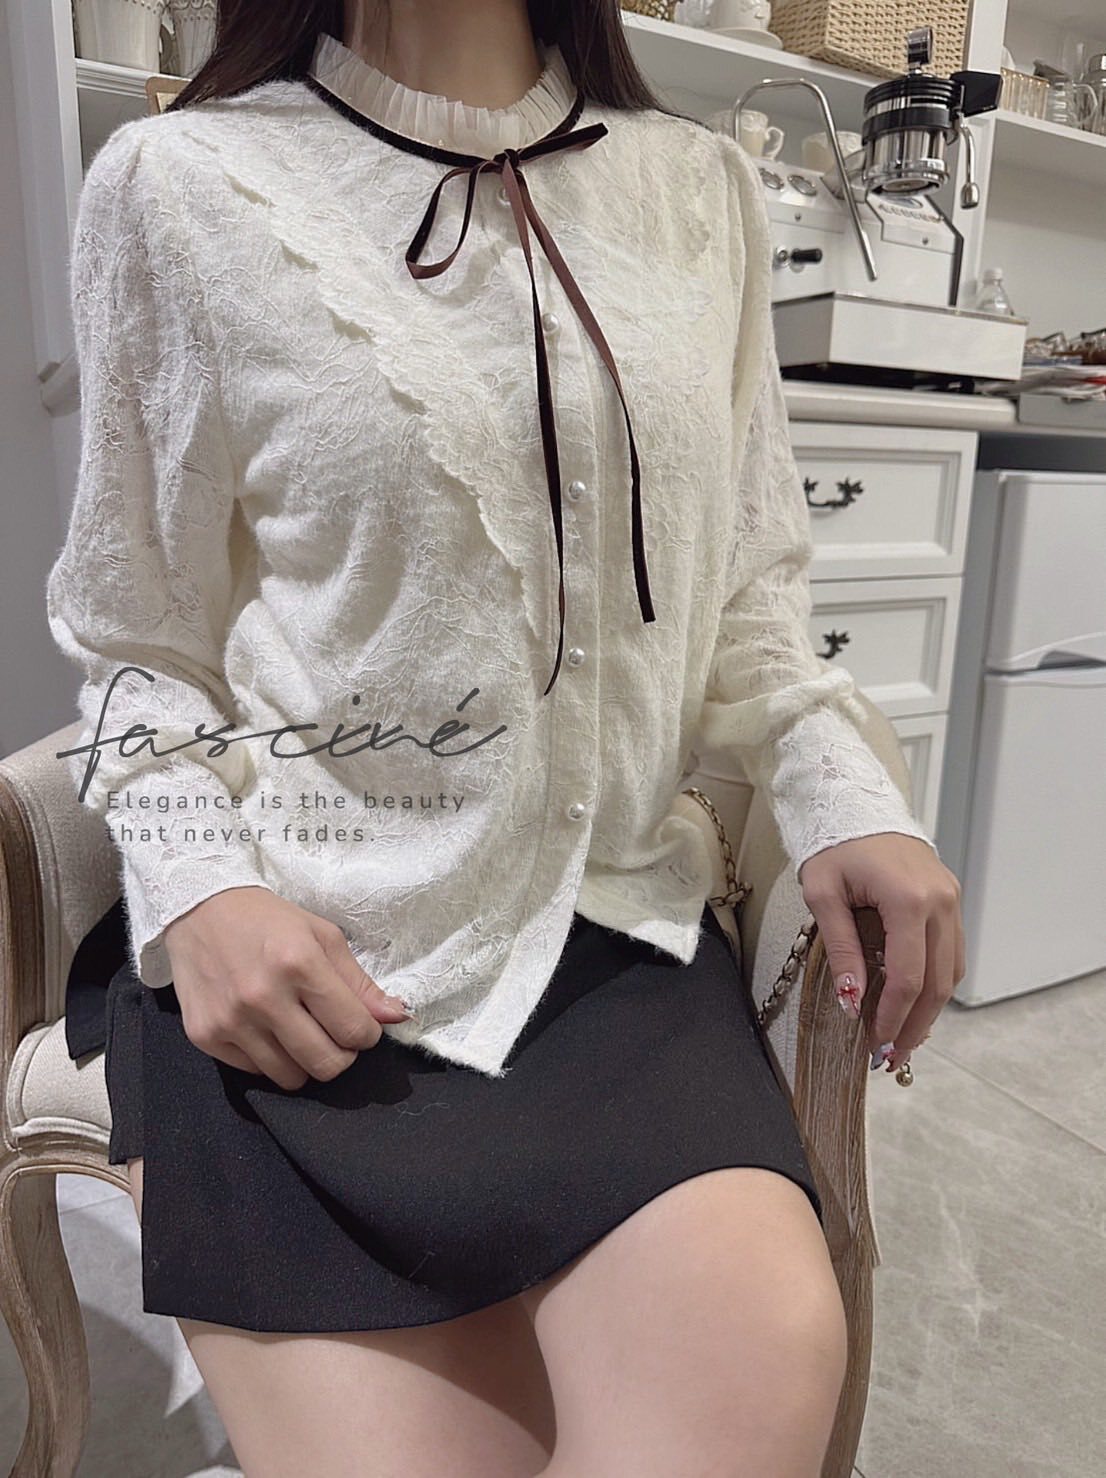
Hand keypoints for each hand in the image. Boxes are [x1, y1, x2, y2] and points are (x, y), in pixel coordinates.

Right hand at [162, 886, 411, 1089]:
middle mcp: (263, 996)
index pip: (355, 1030)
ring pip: (290, 1077)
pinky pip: (254, 1072)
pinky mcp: (205, 1036)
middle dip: (341, 1055)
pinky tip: (265, 1028)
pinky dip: (268, 1058)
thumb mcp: (322, 936)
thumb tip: (397, 1016)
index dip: (366, 1033)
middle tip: (333, 1034)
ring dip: (304, 1061)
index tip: (358, 1023)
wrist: (199, 909)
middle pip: (326, 1064)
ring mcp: (230, 1020)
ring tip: (298, 1031)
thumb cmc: (268, 920)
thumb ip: (359, 983)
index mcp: (299, 963)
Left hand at [797, 834, 965, 1073]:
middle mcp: (940, 901)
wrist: (856, 805)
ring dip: (929, 1010)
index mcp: (907, 899)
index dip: (892, 1016)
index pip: (907, 976)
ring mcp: (951, 899)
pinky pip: (951, 952)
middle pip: (937, 982)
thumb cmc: (835, 845)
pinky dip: (935, 983)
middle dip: (915, 1025)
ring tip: (904, 1038)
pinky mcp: (951, 899)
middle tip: (892, 1055)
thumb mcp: (823, 895)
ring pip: (951, 971)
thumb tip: (853, 1001)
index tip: (875, 1043)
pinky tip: (914, 1003)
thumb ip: (842, 949)